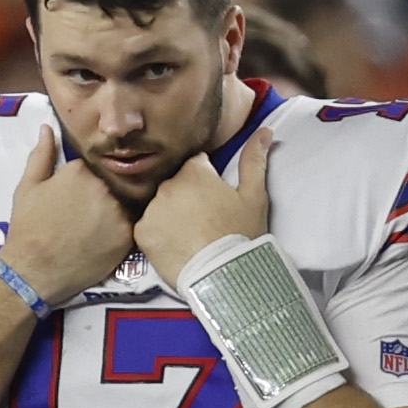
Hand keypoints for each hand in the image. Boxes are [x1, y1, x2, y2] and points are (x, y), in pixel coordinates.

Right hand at [0, 126, 138, 307]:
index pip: (92, 168)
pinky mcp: (127, 236)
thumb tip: (47, 128)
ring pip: (122, 205)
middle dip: (99, 197)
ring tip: (92, 231)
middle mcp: (103, 186)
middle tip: (81, 217)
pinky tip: (101, 242)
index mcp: (80, 170)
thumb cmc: (28, 227)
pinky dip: (118, 233)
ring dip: (111, 214)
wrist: (34, 270)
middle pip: (110, 185)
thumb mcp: (27, 187)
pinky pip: (129, 227)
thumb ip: (42, 155)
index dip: (82, 184)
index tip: (72, 199)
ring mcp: (118, 211)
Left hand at [126, 115, 278, 281]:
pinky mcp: (142, 233)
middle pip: (176, 184)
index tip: (215, 198)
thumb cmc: (241, 235)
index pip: (196, 164)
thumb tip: (265, 131)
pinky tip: (176, 244)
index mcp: (194, 172)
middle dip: (187, 195)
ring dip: (171, 213)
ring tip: (191, 234)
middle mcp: (168, 185)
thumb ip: (254, 160)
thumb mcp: (254, 196)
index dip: (207, 179)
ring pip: (160, 204)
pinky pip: (148, 226)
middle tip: (205, 219)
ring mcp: (152, 209)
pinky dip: (158, 233)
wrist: (223, 277)